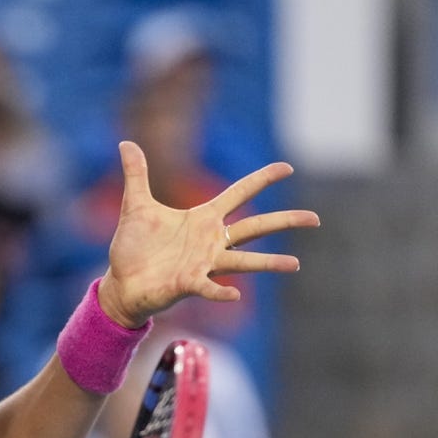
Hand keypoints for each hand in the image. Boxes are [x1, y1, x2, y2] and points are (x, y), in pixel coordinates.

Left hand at [97, 141, 319, 327]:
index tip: (287, 167)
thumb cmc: (133, 247)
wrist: (121, 283)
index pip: (238, 194)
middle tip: (315, 218)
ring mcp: (203, 264)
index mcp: (202, 219)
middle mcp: (210, 242)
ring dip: (269, 263)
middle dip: (284, 221)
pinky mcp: (188, 284)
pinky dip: (221, 292)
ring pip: (243, 262)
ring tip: (295, 263)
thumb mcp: (135, 205)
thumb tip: (125, 142)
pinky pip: (210, 288)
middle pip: (254, 228)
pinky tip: (236, 295)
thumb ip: (136, 174)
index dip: (261, 179)